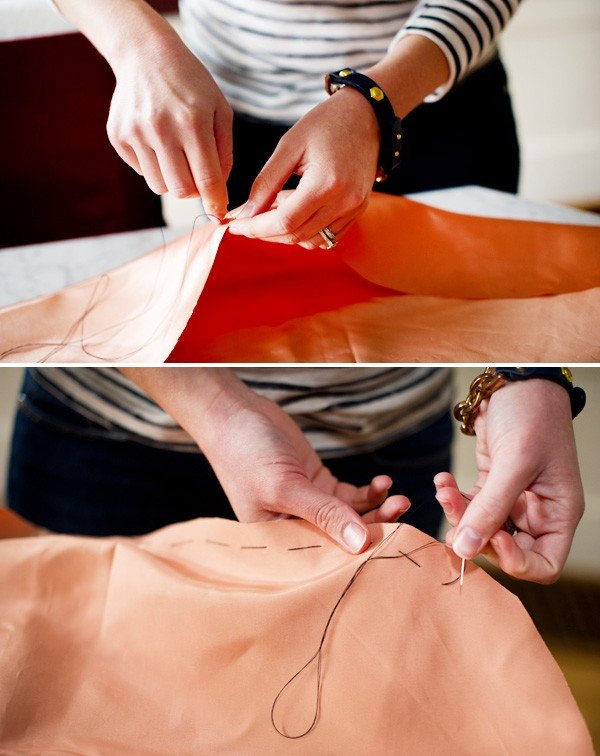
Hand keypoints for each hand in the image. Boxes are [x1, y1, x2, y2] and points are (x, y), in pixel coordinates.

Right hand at [107, 35, 232, 217]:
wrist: (145, 55)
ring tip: (176, 152)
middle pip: (181, 191)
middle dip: (194, 190)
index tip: (219, 213)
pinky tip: (156, 139)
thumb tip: (218, 192)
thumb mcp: (220, 110)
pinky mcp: (118, 136)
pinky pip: (142, 171)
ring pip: (159, 186)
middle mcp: (161, 129)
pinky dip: (153, 164)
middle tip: (197, 173)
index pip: (207, 179)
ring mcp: (135, 133)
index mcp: (192, 122)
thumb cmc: (191, 85)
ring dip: (172, 178)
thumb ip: (224, 153)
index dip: (215, 201)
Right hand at [202, 389, 409, 552]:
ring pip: (350, 517)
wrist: (234, 413)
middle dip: (374, 528)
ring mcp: (308, 505)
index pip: (323, 560)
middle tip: (401, 512)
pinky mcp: (317, 484)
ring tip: (400, 497)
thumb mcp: (286, 487)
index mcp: (277, 541)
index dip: (356, 558)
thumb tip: (360, 543)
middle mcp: (293, 527)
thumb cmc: (245, 453)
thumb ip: (324, 514)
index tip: (389, 547)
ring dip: (376, 508)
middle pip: (342, 538)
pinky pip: (349, 496)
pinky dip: (368, 491)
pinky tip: (382, 483)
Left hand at [227, 86, 379, 248]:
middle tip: (245, 221)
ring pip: (311, 240)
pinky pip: (327, 236)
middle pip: (296, 235)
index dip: (256, 228)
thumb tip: (246, 213)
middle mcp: (344, 202)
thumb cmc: (326, 123)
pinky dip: (305, 232)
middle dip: (265, 233)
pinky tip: (294, 211)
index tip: (234, 226)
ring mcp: (354, 209)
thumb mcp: (290, 145)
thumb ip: (266, 182)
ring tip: (271, 209)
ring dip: (285, 233)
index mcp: (326, 183)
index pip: (285, 221)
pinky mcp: (358, 211)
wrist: (367, 116)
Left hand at [434, 380, 583, 582]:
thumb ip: (491, 507)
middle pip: (505, 549)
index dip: (515, 563)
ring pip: (481, 528)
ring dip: (459, 514)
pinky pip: (470, 505)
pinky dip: (454, 497)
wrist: (518, 381)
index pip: (543, 565)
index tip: (491, 541)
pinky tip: (443, 480)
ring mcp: (513, 499)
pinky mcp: (491, 485)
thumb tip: (465, 548)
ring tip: (445, 490)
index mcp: (559, 513)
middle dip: (476, 535)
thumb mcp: (515, 462)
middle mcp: (538, 512)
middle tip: (456, 510)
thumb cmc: (532, 415)